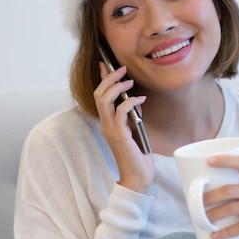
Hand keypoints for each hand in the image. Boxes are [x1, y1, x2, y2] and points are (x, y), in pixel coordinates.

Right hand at [94, 63, 153, 194]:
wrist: (138, 176)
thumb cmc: (137, 154)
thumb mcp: (134, 129)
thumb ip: (132, 115)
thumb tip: (136, 99)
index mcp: (107, 122)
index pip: (100, 95)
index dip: (101, 78)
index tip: (105, 63)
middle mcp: (105, 124)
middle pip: (98, 94)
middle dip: (109, 78)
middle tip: (122, 69)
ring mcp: (111, 129)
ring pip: (104, 100)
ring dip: (116, 87)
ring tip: (129, 81)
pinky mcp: (120, 134)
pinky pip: (121, 111)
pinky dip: (130, 102)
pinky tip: (140, 99)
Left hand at [202, 155, 238, 238]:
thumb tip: (220, 183)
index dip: (225, 160)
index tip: (209, 161)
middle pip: (230, 190)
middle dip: (209, 197)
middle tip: (195, 202)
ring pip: (233, 209)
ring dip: (213, 216)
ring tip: (201, 220)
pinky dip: (226, 232)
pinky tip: (215, 235)